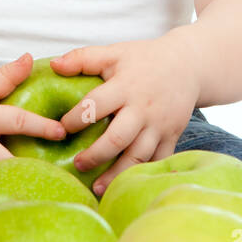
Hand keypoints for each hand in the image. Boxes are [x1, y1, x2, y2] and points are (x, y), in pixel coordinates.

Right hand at [0, 53, 65, 180]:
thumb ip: (5, 76)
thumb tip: (30, 58)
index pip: (16, 121)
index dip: (40, 127)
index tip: (62, 132)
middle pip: (4, 161)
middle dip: (29, 169)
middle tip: (57, 174)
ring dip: (14, 185)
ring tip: (41, 190)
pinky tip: (16, 195)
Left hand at [49, 33, 201, 195]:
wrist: (188, 65)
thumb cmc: (144, 59)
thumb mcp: (114, 53)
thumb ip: (83, 58)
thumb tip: (53, 66)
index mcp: (125, 86)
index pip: (95, 105)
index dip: (76, 118)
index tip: (62, 129)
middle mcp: (143, 108)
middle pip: (117, 138)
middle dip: (95, 155)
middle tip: (77, 164)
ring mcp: (159, 125)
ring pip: (137, 156)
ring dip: (116, 174)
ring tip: (96, 188)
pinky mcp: (171, 136)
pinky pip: (157, 161)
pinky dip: (141, 175)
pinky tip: (124, 186)